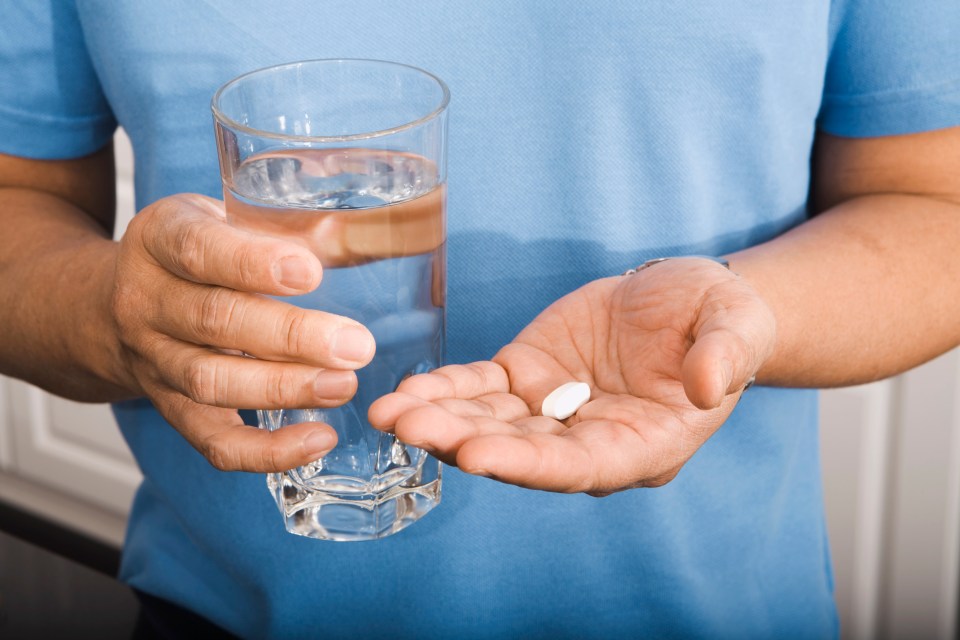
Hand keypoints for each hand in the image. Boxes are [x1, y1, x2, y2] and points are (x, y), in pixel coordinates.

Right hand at [109, 194, 374, 471]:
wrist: (109, 306)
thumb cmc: (197, 253)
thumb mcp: (227, 217)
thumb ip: (293, 225)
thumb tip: (379, 231)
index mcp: (160, 238)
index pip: (199, 249)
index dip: (253, 263)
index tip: (311, 272)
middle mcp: (146, 301)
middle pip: (214, 321)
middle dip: (290, 336)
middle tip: (355, 345)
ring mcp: (154, 361)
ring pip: (211, 382)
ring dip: (283, 388)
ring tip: (344, 386)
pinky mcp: (171, 409)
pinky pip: (212, 441)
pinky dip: (266, 450)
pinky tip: (319, 439)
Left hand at [369, 258, 775, 495]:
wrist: (684, 295)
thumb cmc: (720, 316)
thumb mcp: (736, 322)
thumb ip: (726, 354)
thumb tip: (710, 387)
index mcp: (643, 443)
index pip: (581, 466)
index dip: (528, 464)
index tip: (476, 455)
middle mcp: (590, 438)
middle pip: (521, 452)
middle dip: (463, 441)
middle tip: (409, 429)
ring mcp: (553, 410)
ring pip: (490, 423)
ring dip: (439, 420)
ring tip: (388, 413)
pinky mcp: (526, 376)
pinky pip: (480, 388)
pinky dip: (444, 389)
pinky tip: (407, 392)